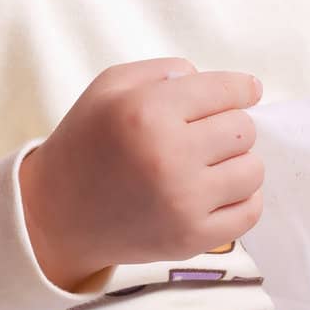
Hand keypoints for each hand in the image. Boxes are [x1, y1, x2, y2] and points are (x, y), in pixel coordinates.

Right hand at [19, 58, 264, 290]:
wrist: (57, 214)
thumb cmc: (87, 140)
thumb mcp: (110, 86)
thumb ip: (163, 71)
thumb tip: (213, 81)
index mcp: (147, 111)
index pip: (224, 90)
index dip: (241, 88)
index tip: (247, 91)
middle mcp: (168, 155)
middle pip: (243, 129)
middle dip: (230, 123)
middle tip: (207, 131)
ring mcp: (182, 202)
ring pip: (252, 169)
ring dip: (238, 161)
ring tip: (211, 162)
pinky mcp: (190, 238)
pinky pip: (249, 212)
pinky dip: (243, 197)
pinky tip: (219, 189)